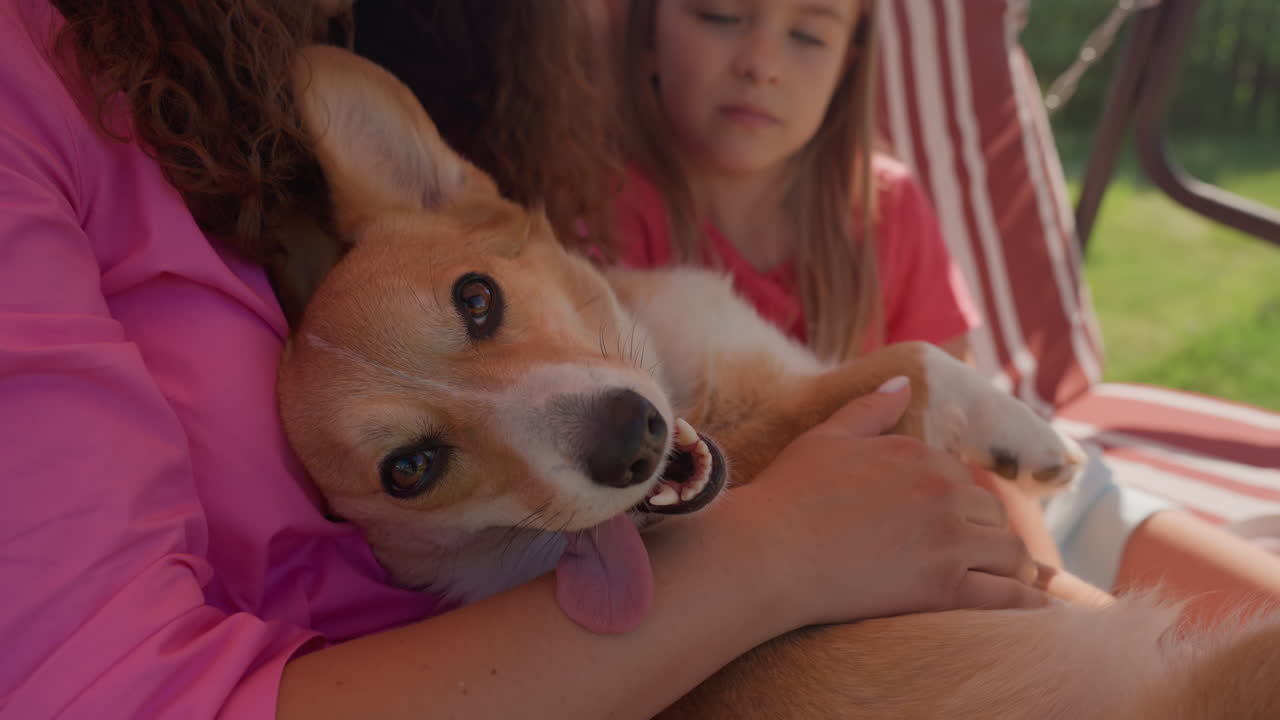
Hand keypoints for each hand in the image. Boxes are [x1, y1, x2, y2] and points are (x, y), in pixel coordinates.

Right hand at [721, 377, 1049, 628]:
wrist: (767, 552)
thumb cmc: (787, 494)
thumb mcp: (825, 437)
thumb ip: (869, 409)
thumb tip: (904, 383)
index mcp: (917, 453)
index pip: (962, 477)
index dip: (955, 502)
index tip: (941, 524)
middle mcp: (941, 491)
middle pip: (992, 514)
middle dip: (984, 533)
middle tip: (970, 558)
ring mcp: (947, 540)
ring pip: (1010, 552)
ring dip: (1010, 568)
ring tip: (1004, 585)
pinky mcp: (944, 588)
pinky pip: (1006, 596)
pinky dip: (1026, 605)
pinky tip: (1034, 612)